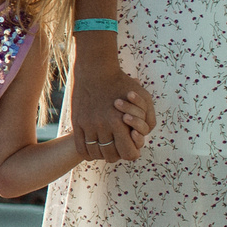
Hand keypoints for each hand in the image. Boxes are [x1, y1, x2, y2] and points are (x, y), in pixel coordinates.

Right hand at [70, 49, 152, 163]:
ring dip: (101, 154)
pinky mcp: (77, 122)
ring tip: (105, 147)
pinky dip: (87, 152)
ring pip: (95, 153)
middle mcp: (103, 126)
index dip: (131, 154)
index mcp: (121, 122)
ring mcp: (88, 125)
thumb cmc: (123, 83)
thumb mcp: (144, 98)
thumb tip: (143, 137)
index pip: (128, 154)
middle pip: (111, 156)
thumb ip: (149, 120)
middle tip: (117, 148)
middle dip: (116, 154)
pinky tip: (92, 147)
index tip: (130, 148)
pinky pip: (81, 147)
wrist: (95, 70)